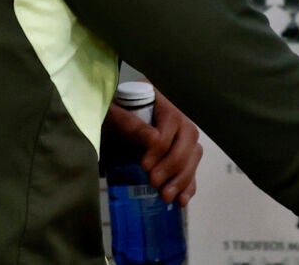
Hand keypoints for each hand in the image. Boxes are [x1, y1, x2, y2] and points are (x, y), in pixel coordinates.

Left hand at [102, 87, 203, 205]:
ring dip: (183, 178)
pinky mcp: (180, 153)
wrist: (105, 125)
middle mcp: (176, 113)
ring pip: (194, 153)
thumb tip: (153, 140)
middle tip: (153, 182)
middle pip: (189, 137)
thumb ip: (129, 124)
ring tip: (166, 196)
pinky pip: (192, 167)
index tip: (143, 165)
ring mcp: (181, 134)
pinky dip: (189, 185)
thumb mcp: (112, 116)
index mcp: (160, 98)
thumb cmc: (107, 117)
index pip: (172, 121)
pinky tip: (182, 200)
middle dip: (173, 165)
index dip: (161, 146)